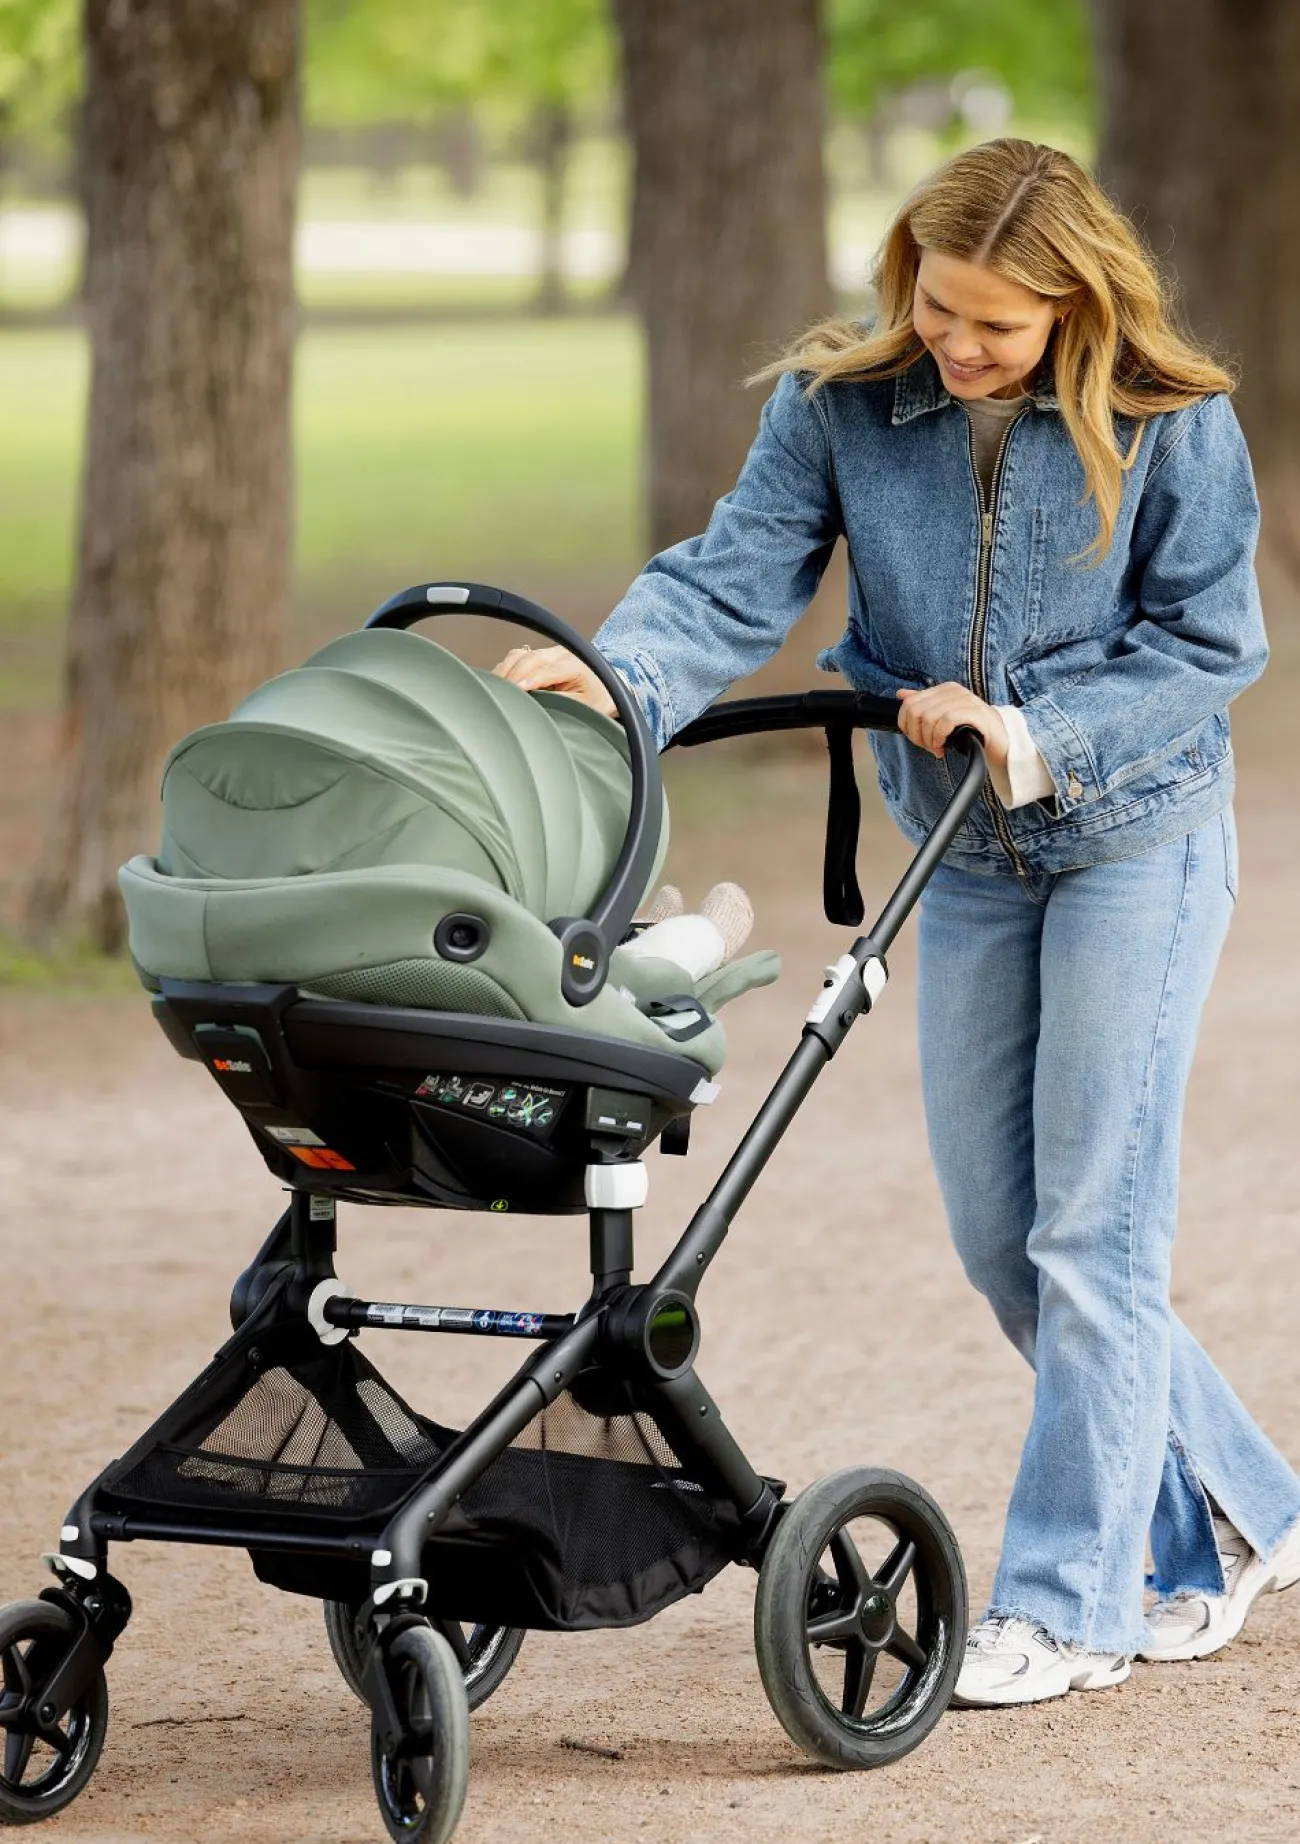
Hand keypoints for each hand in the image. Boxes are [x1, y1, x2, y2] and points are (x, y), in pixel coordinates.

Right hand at [492, 643, 617, 718]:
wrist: (605, 684)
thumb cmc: (597, 697)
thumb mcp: (585, 706)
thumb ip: (562, 703)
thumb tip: (537, 705)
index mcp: (575, 664)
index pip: (549, 671)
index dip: (532, 680)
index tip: (518, 690)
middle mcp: (561, 653)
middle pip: (530, 658)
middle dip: (513, 675)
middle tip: (500, 692)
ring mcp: (549, 652)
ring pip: (520, 655)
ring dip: (506, 670)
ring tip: (496, 688)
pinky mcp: (539, 655)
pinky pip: (517, 657)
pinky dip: (506, 667)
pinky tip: (500, 681)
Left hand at [895, 683, 1008, 766]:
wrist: (1000, 741)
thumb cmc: (971, 730)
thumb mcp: (943, 717)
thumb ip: (923, 704)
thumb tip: (901, 694)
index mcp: (944, 689)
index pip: (909, 704)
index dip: (907, 726)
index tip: (918, 740)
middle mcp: (953, 691)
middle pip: (916, 711)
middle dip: (917, 734)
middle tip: (928, 747)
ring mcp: (965, 699)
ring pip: (928, 717)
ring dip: (928, 739)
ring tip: (937, 749)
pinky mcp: (974, 712)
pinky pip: (945, 722)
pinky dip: (939, 737)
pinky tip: (944, 746)